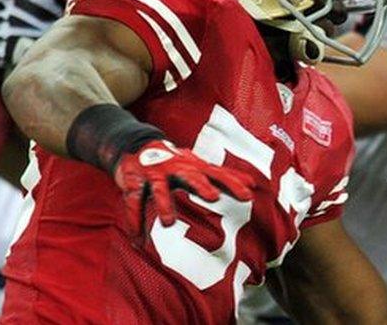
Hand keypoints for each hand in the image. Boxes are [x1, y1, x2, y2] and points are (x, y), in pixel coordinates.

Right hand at [113, 139, 255, 234]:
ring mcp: (154, 174)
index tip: (249, 196)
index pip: (217, 174)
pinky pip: (133, 203)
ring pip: (159, 189)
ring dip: (164, 204)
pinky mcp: (134, 182)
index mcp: (194, 166)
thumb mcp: (199, 166)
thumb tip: (253, 183)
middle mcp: (176, 168)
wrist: (135, 145)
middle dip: (201, 185)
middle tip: (214, 197)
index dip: (233, 184)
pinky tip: (137, 240)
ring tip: (168, 223)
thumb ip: (224, 176)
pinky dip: (134, 222)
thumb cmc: (175, 162)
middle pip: (191, 175)